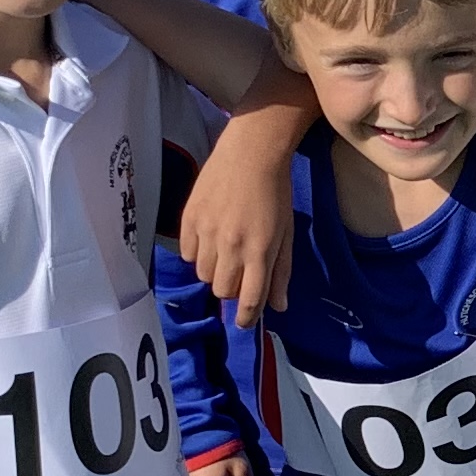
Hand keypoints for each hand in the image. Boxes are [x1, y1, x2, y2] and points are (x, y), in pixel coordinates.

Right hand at [181, 84, 310, 327]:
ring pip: (204, 274)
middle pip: (222, 291)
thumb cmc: (276, 194)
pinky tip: (210, 239)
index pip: (248, 299)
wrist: (251, 153)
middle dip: (232, 290)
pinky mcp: (189, 218)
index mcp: (259, 252)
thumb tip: (278, 307)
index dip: (245, 316)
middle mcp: (231, 246)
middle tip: (239, 273)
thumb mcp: (286, 234)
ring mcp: (207, 232)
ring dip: (216, 272)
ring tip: (226, 251)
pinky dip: (199, 254)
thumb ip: (281, 272)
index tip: (243, 322)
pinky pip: (189, 254)